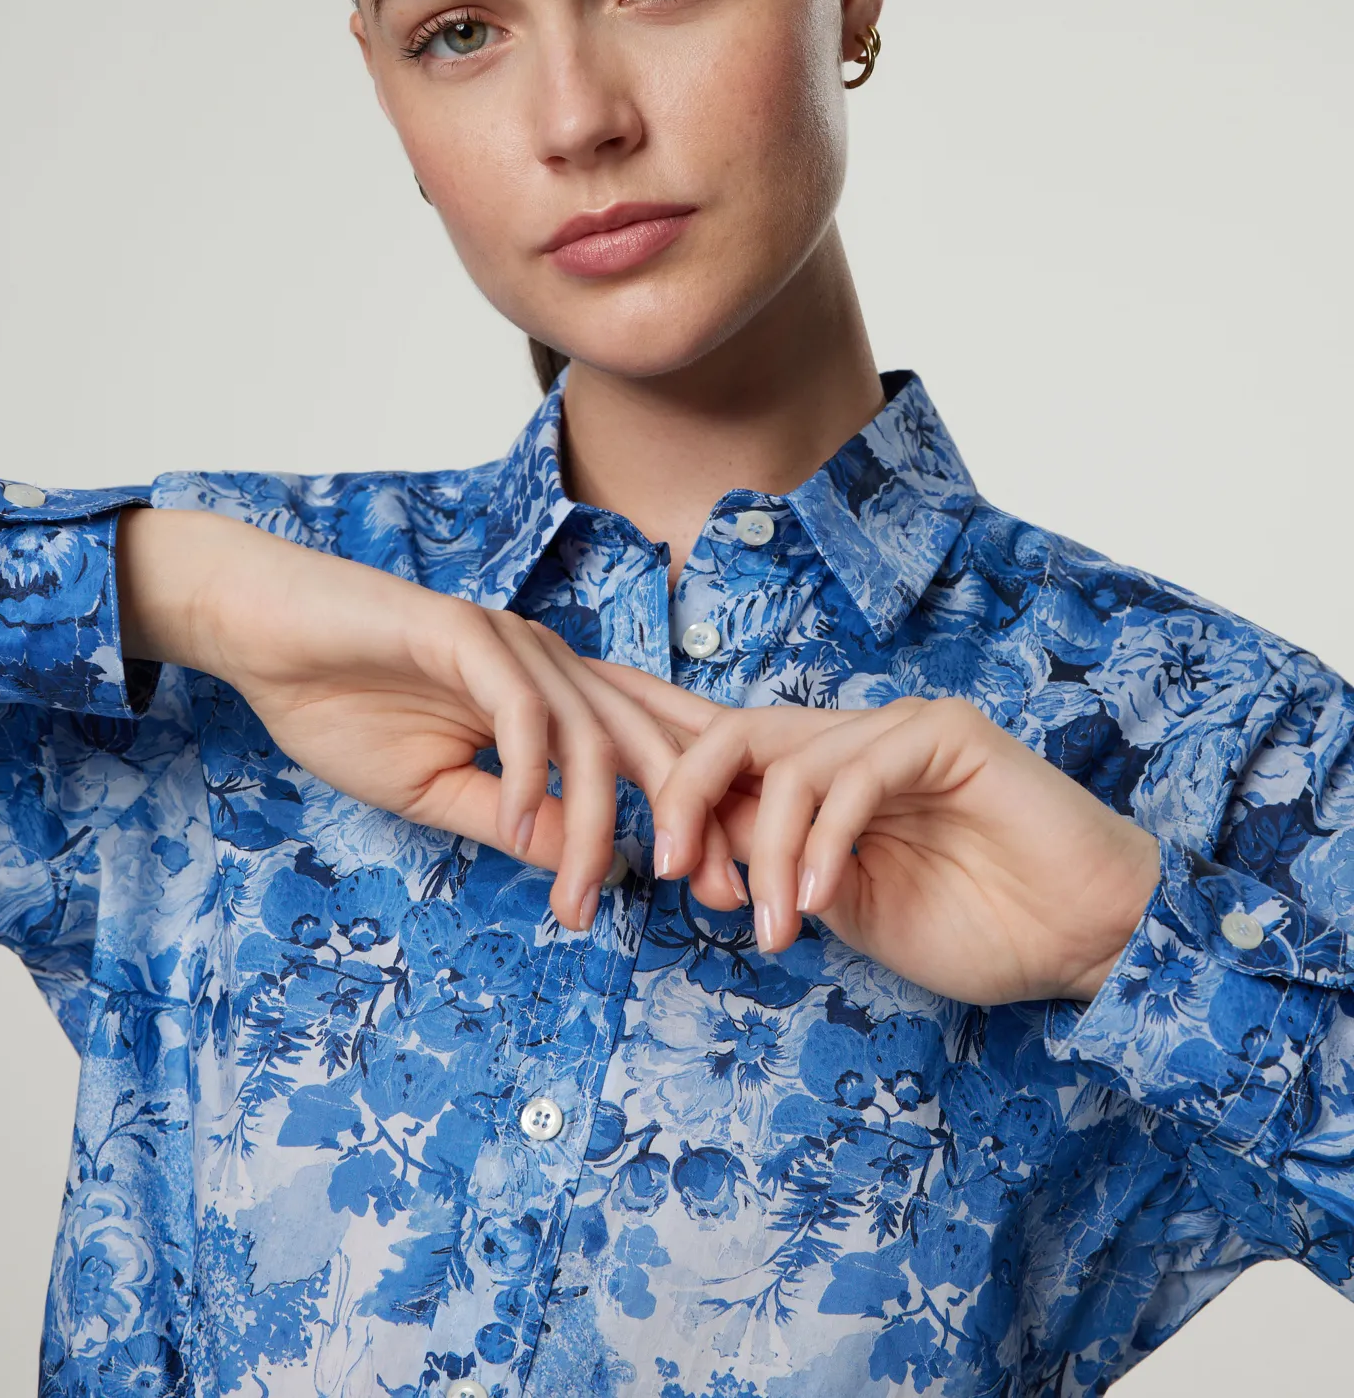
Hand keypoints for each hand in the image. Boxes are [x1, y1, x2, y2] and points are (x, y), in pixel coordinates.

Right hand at [116, 509, 743, 931]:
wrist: (264, 633)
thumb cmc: (343, 703)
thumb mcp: (436, 788)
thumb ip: (512, 821)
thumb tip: (585, 865)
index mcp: (555, 696)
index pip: (648, 750)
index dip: (697, 813)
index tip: (720, 889)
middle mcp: (550, 664)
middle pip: (648, 740)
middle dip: (691, 819)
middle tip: (713, 895)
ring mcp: (511, 644)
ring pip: (589, 735)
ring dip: (596, 823)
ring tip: (586, 898)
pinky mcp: (462, 631)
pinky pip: (519, 708)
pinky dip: (527, 770)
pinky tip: (517, 825)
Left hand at [591, 663, 1161, 1005]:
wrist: (1087, 937)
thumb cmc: (976, 926)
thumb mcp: (846, 908)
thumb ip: (779, 874)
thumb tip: (700, 864)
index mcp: (822, 774)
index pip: (721, 738)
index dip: (649, 724)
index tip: (577, 726)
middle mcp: (852, 736)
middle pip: (732, 732)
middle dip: (683, 794)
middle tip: (669, 868)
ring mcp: (899, 726)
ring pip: (787, 762)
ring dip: (763, 852)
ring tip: (772, 927)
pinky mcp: (946, 734)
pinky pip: (856, 774)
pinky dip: (822, 841)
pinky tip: (819, 902)